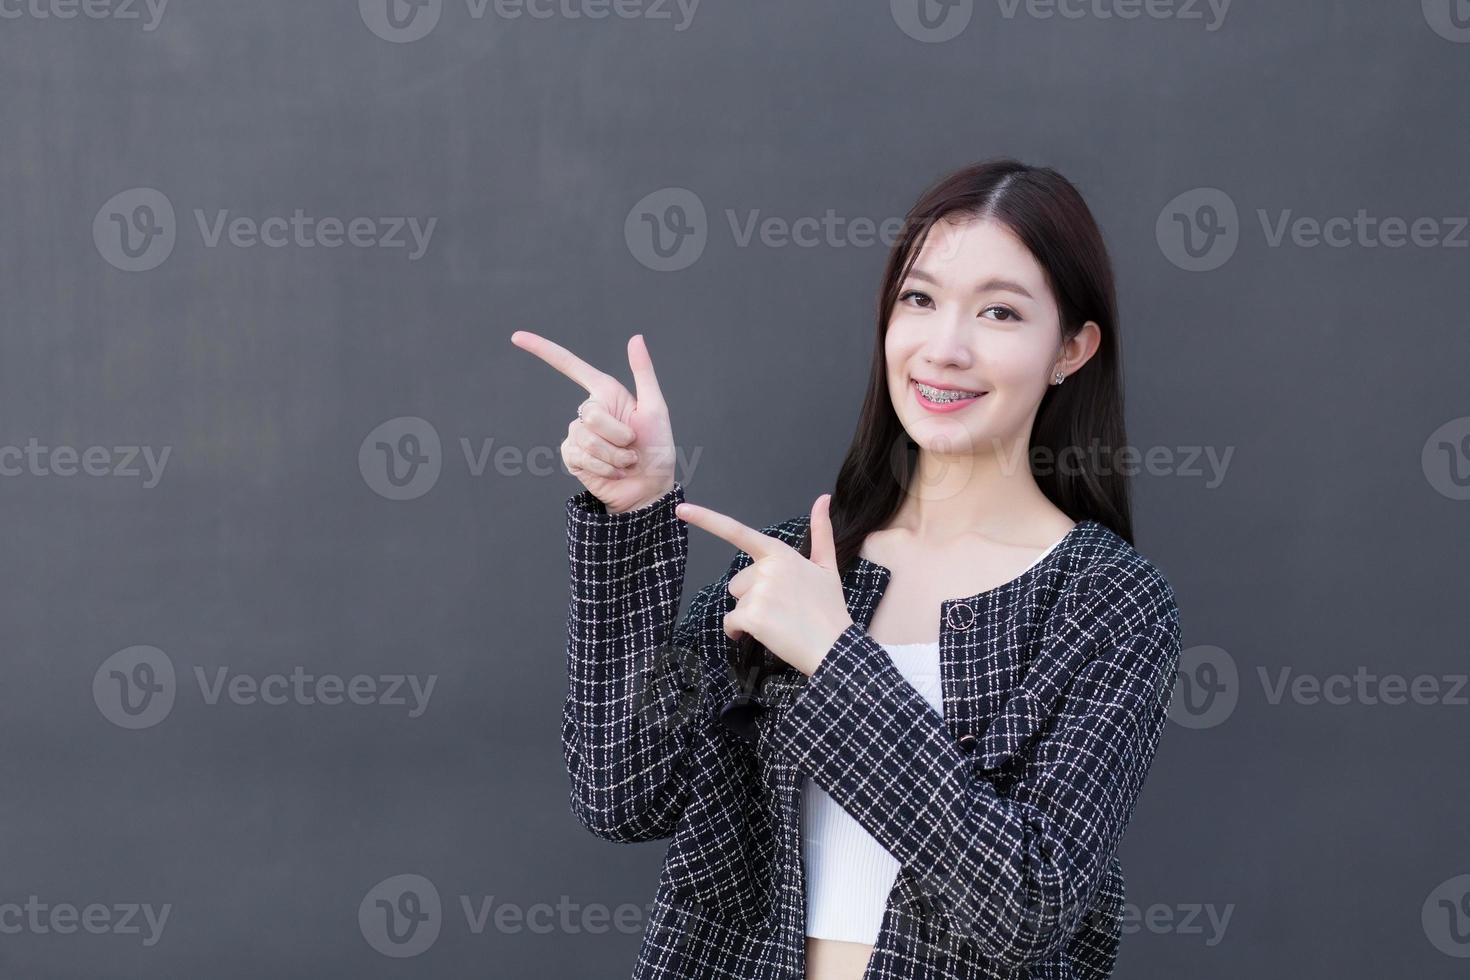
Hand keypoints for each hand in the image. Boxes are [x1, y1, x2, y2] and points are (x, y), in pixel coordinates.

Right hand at [510, 330, 676, 513]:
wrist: (649, 488)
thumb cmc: (657, 448)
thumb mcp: (655, 408)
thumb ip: (643, 372)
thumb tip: (635, 337)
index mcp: (605, 392)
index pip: (569, 365)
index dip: (543, 349)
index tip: (516, 337)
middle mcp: (588, 410)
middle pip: (589, 413)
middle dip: (617, 434)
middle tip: (633, 445)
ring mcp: (577, 433)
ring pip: (586, 438)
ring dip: (613, 454)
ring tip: (626, 461)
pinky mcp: (572, 456)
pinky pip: (581, 455)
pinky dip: (603, 466)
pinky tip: (613, 471)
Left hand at [675, 494, 853, 676]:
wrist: (834, 647)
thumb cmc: (829, 608)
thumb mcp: (827, 566)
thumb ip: (821, 531)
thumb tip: (823, 498)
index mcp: (780, 553)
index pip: (737, 532)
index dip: (707, 519)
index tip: (681, 510)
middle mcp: (766, 568)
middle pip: (737, 582)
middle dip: (752, 596)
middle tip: (782, 608)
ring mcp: (758, 592)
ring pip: (735, 603)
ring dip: (749, 615)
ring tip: (778, 621)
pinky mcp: (751, 616)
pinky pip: (730, 623)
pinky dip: (739, 632)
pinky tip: (764, 634)